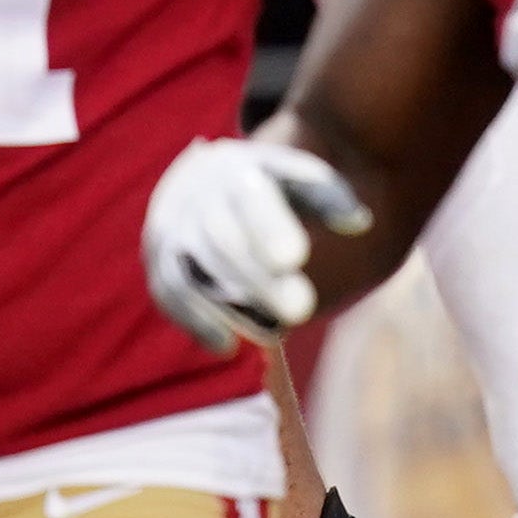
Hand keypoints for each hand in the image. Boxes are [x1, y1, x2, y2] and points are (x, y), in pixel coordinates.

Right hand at [144, 131, 364, 347]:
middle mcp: (194, 198)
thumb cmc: (268, 186)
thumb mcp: (299, 178)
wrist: (199, 177)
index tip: (296, 259)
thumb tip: (360, 224)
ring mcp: (169, 230)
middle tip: (303, 311)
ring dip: (229, 308)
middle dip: (259, 280)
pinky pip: (170, 294)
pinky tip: (228, 347)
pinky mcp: (158, 261)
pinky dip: (196, 321)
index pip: (250, 199)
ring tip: (277, 334)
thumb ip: (330, 198)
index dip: (269, 228)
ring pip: (190, 272)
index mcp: (235, 170)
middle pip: (222, 242)